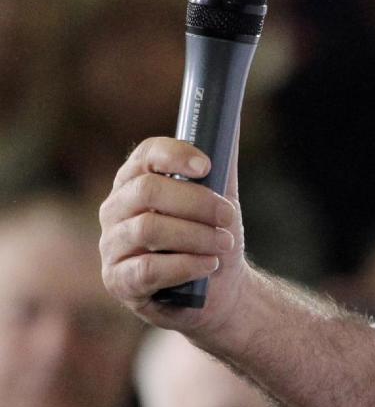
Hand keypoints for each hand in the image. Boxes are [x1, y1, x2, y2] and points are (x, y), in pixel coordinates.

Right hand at [99, 136, 248, 333]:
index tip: (208, 166)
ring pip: (149, 228)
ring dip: (196, 236)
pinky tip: (208, 265)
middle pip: (147, 190)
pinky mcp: (118, 281)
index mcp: (136, 180)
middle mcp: (115, 208)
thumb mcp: (220, 196)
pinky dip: (185, 265)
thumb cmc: (214, 236)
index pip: (147, 153)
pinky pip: (147, 269)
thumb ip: (222, 161)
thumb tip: (231, 116)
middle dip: (196, 202)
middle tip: (228, 215)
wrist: (220, 290)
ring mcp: (111, 245)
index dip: (176, 154)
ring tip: (224, 244)